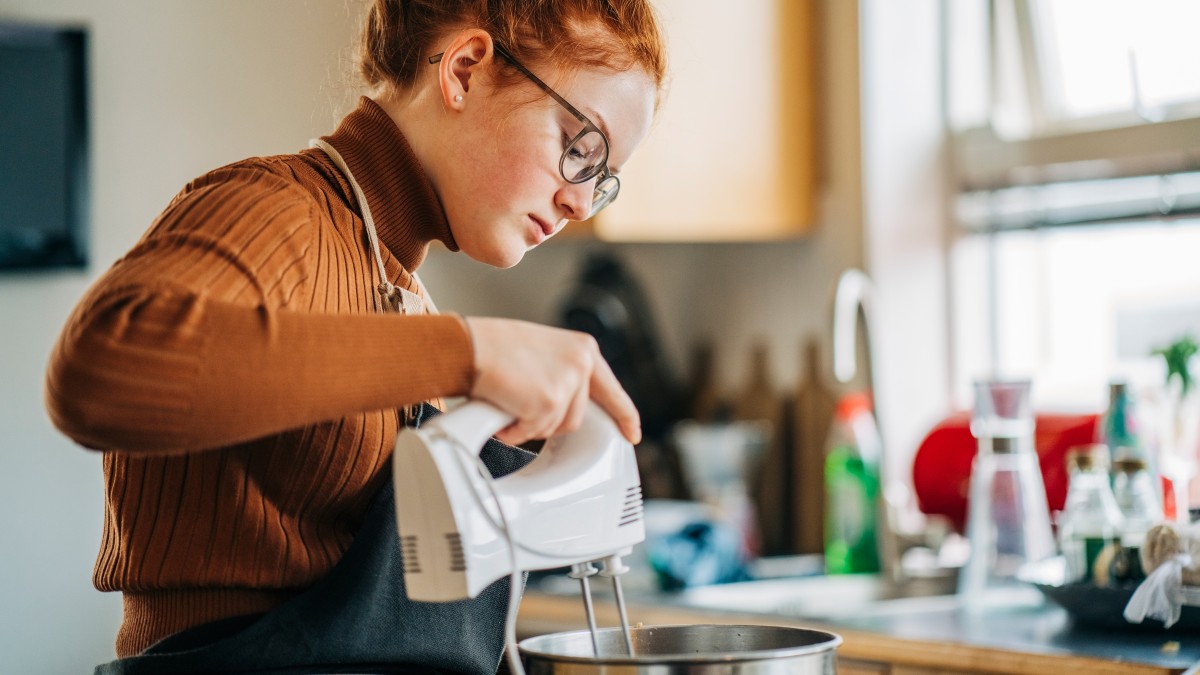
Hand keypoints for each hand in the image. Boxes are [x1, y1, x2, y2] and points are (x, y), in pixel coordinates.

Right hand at [464, 317, 640, 446]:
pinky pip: (533, 433)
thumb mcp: (543, 353)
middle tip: (523, 408)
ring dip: (530, 424)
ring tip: (510, 400)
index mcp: (583, 349)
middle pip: (576, 417)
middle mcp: (582, 362)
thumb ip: (562, 373)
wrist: (469, 346)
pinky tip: (503, 409)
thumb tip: (564, 403)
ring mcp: (568, 382)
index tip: (631, 433)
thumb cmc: (494, 347)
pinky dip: (514, 430)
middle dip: (548, 421)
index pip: (611, 389)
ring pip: (556, 428)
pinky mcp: (550, 402)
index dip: (623, 415)